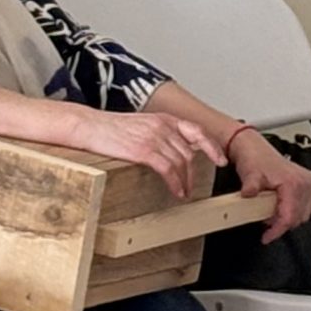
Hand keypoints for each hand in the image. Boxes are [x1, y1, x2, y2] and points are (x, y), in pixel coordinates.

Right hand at [76, 107, 227, 199]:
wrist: (88, 126)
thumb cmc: (109, 128)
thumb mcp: (140, 125)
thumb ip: (158, 134)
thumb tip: (170, 150)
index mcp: (164, 119)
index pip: (197, 131)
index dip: (212, 147)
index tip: (221, 160)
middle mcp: (163, 126)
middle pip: (190, 152)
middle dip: (195, 172)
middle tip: (193, 186)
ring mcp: (154, 138)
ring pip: (182, 163)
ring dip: (186, 181)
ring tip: (184, 192)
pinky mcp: (144, 151)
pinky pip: (168, 170)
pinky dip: (176, 183)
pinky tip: (176, 191)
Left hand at [228, 130, 310, 242]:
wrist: (254, 148)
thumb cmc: (254, 158)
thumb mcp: (249, 175)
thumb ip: (250, 187)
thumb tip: (248, 196)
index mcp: (294, 183)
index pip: (290, 216)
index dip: (277, 231)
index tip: (267, 237)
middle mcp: (305, 183)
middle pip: (298, 218)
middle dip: (281, 224)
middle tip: (265, 224)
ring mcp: (308, 183)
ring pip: (305, 214)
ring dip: (289, 218)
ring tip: (272, 214)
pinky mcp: (307, 183)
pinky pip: (308, 205)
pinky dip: (296, 211)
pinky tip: (283, 208)